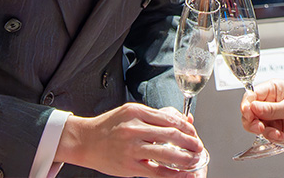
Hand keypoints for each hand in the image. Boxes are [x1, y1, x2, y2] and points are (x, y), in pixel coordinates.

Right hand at [56, 103, 204, 176]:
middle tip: (198, 146)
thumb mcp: (129, 112)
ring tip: (194, 159)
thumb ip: (153, 117)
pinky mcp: (130, 166)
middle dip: (190, 141)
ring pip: (166, 154)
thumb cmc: (108, 127)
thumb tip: (180, 119)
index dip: (185, 127)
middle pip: (171, 135)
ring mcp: (132, 148)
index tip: (192, 131)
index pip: (168, 118)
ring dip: (185, 158)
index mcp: (136, 112)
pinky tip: (182, 174)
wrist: (85, 141)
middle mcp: (135, 128)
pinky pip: (156, 171)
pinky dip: (173, 174)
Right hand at [242, 79, 283, 141]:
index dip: (246, 104)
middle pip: (249, 112)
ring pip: (256, 125)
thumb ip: (272, 109)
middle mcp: (269, 102)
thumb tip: (253, 107)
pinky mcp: (275, 128)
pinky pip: (266, 134)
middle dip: (252, 121)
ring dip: (264, 132)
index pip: (251, 95)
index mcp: (272, 90)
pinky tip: (281, 136)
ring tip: (276, 133)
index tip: (247, 113)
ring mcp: (271, 116)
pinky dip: (272, 137)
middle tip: (258, 127)